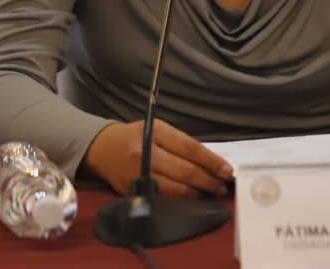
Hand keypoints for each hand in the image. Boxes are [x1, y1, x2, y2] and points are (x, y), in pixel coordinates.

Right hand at [82, 119, 232, 197]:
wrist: (102, 148)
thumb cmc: (135, 137)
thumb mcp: (156, 129)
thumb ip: (180, 144)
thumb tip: (211, 162)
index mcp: (153, 131)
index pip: (189, 148)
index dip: (211, 161)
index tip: (227, 170)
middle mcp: (144, 152)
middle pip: (185, 170)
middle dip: (208, 180)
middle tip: (222, 185)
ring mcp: (138, 173)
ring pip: (176, 188)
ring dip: (198, 192)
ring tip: (211, 192)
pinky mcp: (133, 191)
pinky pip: (163, 198)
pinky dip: (181, 200)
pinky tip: (192, 198)